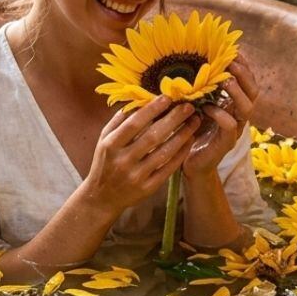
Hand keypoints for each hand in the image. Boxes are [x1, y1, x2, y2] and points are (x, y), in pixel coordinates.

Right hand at [81, 96, 199, 212]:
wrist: (102, 198)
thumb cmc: (104, 163)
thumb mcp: (103, 140)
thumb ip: (118, 121)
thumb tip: (138, 100)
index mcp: (110, 145)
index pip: (134, 124)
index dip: (152, 110)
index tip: (167, 98)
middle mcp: (123, 161)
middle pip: (153, 137)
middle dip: (173, 119)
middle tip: (188, 107)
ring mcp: (136, 176)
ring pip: (164, 153)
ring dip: (182, 135)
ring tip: (194, 122)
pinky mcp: (148, 188)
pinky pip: (168, 169)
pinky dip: (180, 154)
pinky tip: (189, 141)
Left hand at [183, 58, 258, 178]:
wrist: (188, 163)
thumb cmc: (190, 131)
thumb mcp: (194, 104)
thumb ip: (199, 88)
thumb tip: (189, 61)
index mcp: (233, 104)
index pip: (247, 81)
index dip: (243, 66)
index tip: (233, 50)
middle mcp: (238, 115)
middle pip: (253, 92)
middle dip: (244, 75)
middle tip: (231, 61)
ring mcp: (235, 130)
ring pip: (247, 108)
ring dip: (237, 92)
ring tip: (225, 80)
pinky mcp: (226, 143)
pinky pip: (230, 126)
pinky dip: (220, 114)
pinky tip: (207, 107)